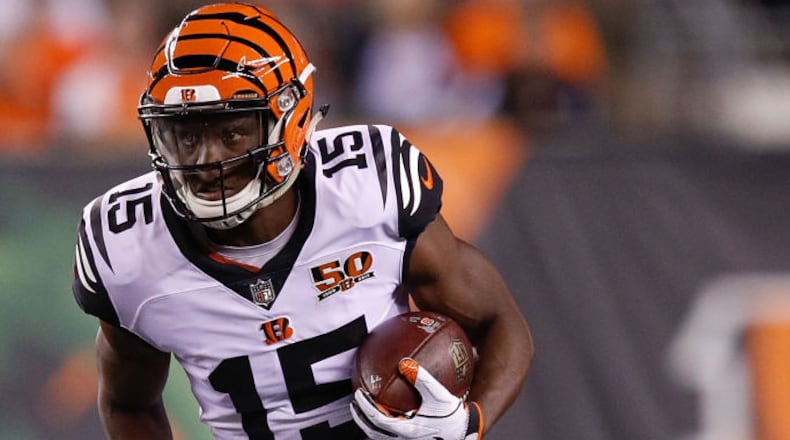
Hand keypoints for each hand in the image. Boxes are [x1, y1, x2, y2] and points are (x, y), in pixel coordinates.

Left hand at [350, 358, 483, 439]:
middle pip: (372, 432)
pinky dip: (384, 426)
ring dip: (370, 424)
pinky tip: (389, 412)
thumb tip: (405, 362)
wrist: (466, 435)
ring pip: (380, 437)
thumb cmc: (453, 417)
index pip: (376, 419)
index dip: (364, 407)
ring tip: (365, 410)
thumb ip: (423, 379)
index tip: (358, 393)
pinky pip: (392, 436)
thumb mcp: (439, 395)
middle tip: (356, 402)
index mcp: (406, 430)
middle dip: (361, 418)